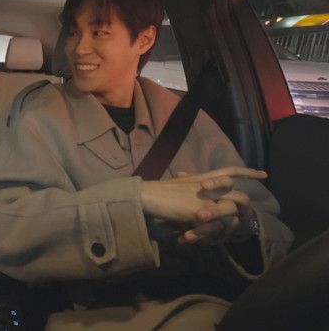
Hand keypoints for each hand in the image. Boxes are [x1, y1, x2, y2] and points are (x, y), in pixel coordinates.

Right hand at [140, 167, 263, 238]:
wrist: (147, 196)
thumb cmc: (158, 192)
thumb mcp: (178, 186)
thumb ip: (187, 184)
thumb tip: (184, 176)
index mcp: (204, 179)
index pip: (231, 171)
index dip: (248, 172)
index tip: (264, 175)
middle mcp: (210, 187)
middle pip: (240, 198)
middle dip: (245, 213)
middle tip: (244, 222)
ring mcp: (207, 200)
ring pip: (231, 217)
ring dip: (225, 231)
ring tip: (214, 240)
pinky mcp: (201, 213)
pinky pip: (216, 229)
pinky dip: (209, 237)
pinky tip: (195, 239)